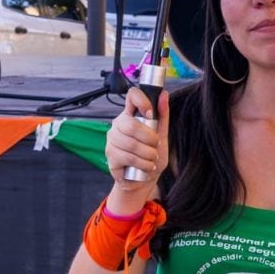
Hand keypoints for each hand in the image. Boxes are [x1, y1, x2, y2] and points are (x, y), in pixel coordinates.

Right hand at [105, 87, 169, 205]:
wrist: (144, 179)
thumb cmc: (151, 155)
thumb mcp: (162, 134)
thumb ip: (162, 115)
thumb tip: (164, 95)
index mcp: (131, 115)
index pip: (132, 96)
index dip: (142, 102)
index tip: (150, 114)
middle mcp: (119, 125)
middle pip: (131, 124)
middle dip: (150, 138)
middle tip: (155, 146)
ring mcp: (112, 140)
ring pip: (131, 144)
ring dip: (148, 154)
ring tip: (152, 158)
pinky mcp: (111, 155)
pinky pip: (128, 157)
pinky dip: (143, 164)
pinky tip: (146, 166)